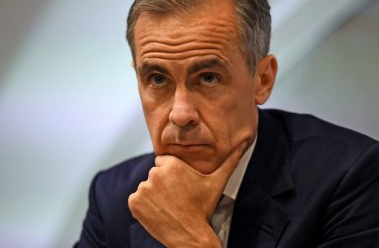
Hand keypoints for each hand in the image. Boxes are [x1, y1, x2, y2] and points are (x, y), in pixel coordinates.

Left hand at [128, 143, 246, 247]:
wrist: (190, 235)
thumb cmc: (203, 208)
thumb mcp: (217, 182)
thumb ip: (230, 160)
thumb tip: (245, 143)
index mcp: (172, 164)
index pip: (164, 162)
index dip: (173, 174)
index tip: (181, 186)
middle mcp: (155, 173)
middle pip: (155, 174)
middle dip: (163, 184)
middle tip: (176, 198)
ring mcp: (143, 189)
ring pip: (146, 187)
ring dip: (153, 195)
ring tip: (168, 206)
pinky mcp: (134, 202)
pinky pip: (136, 199)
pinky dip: (143, 206)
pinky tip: (158, 212)